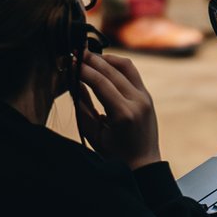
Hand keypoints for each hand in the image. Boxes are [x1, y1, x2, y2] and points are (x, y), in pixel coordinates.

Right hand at [72, 49, 164, 170]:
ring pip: (126, 66)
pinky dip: (117, 65)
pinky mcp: (147, 96)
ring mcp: (145, 98)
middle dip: (92, 59)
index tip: (69, 60)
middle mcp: (138, 102)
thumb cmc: (113, 154)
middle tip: (75, 51)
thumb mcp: (93, 133)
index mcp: (123, 114)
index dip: (83, 69)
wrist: (143, 165)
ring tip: (88, 56)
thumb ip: (82, 106)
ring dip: (106, 58)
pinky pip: (132, 73)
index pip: (100, 83)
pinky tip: (103, 65)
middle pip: (112, 71)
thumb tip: (71, 80)